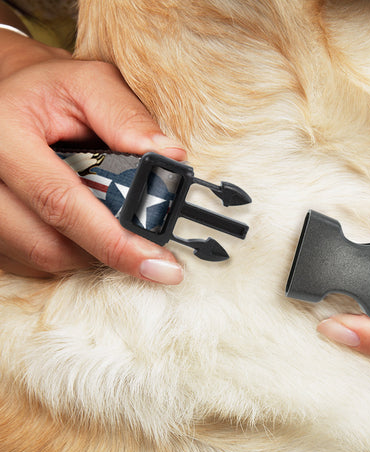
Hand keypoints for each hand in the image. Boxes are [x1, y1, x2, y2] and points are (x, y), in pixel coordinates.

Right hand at [0, 30, 185, 282]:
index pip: (61, 202)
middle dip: (107, 251)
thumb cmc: (51, 89)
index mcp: (3, 135)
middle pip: (49, 245)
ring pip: (41, 258)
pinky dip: (68, 252)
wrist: (8, 97)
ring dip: (89, 252)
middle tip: (148, 249)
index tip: (160, 266)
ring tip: (112, 225)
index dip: (114, 242)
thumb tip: (171, 157)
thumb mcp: (90, 84)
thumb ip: (128, 117)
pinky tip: (84, 228)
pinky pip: (30, 261)